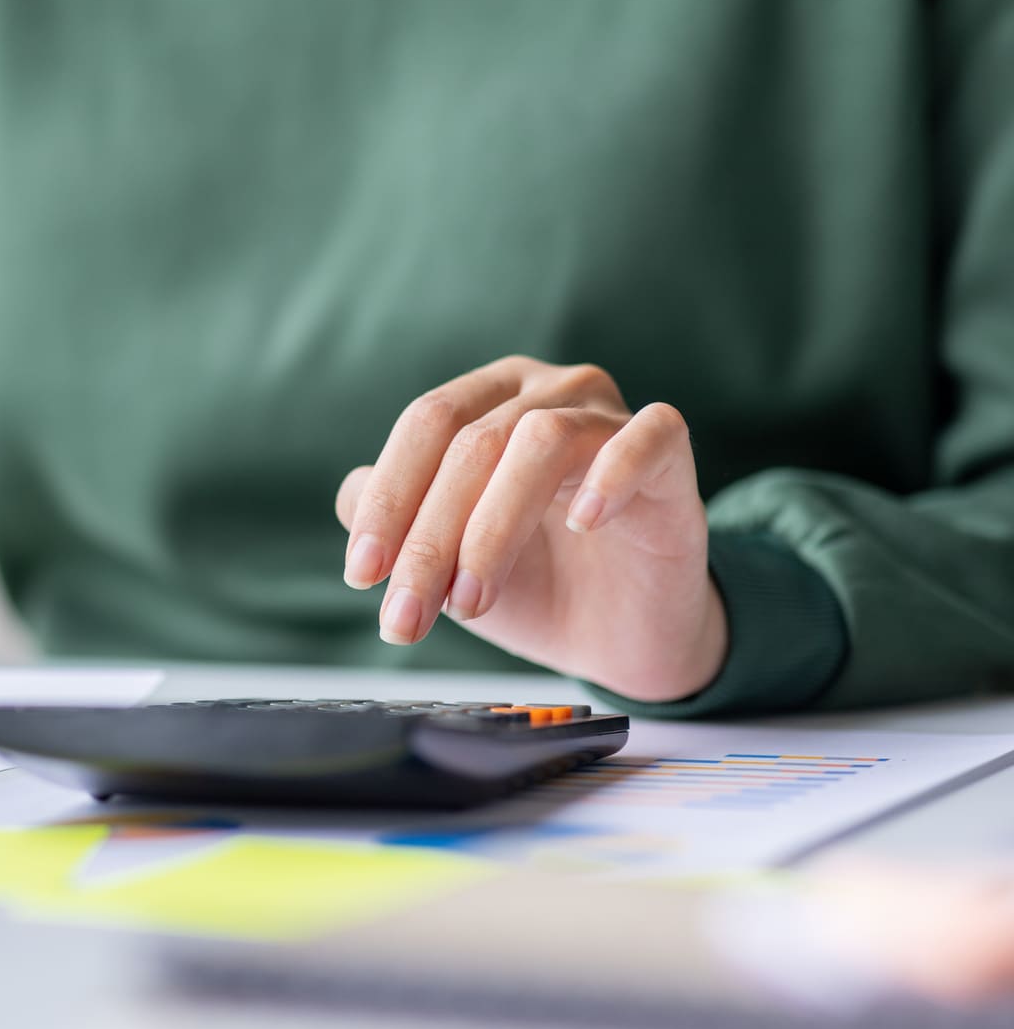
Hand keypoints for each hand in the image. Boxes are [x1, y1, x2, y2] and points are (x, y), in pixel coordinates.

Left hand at [335, 356, 724, 702]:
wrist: (619, 637)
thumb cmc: (528, 581)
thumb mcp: (444, 559)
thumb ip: (395, 522)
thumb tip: (354, 499)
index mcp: (487, 398)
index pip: (426, 425)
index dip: (388, 499)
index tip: (362, 574)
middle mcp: (547, 391)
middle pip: (472, 442)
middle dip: (429, 539)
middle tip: (406, 615)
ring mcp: (612, 415)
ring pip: (541, 441)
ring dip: (493, 529)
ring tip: (471, 603)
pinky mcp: (674, 457)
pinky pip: (652, 435)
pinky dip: (611, 473)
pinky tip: (584, 522)